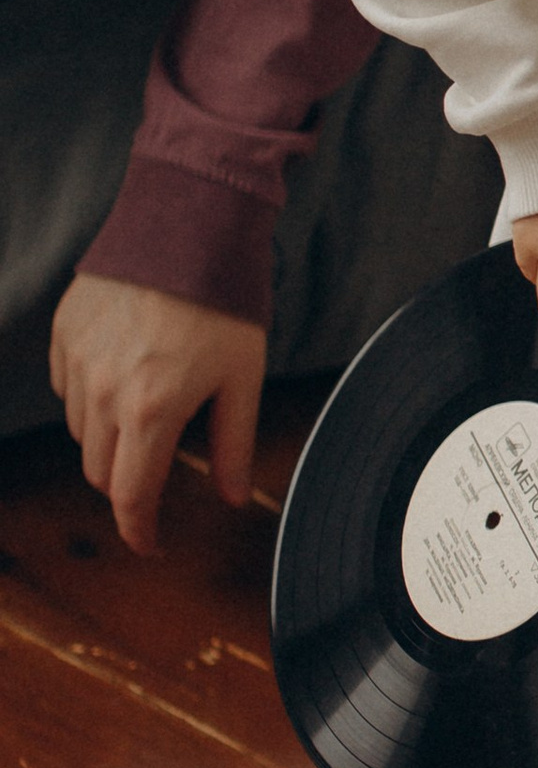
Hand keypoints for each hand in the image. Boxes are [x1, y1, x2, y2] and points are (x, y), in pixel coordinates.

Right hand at [51, 275, 266, 555]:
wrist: (187, 223)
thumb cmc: (226, 301)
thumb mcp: (244, 378)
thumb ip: (235, 445)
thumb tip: (233, 497)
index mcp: (151, 411)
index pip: (131, 496)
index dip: (140, 531)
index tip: (151, 544)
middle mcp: (103, 393)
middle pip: (102, 471)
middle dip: (130, 485)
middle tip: (161, 473)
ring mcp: (76, 362)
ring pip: (83, 432)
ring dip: (112, 440)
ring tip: (152, 409)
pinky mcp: (64, 334)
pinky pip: (68, 388)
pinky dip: (92, 398)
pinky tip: (125, 375)